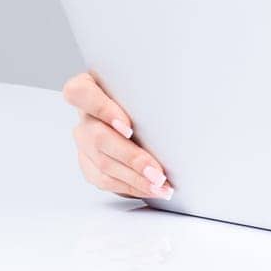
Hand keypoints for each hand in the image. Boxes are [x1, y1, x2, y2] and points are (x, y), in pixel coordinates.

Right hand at [61, 70, 174, 200]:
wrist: (142, 108)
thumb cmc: (147, 93)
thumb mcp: (147, 81)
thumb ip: (155, 84)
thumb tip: (190, 93)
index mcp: (89, 87)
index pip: (80, 93)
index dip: (102, 110)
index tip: (128, 126)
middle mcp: (83, 115)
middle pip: (97, 138)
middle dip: (132, 158)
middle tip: (157, 172)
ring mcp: (83, 139)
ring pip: (101, 163)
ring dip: (134, 178)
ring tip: (160, 186)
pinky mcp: (88, 161)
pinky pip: (103, 179)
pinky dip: (130, 186)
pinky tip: (150, 189)